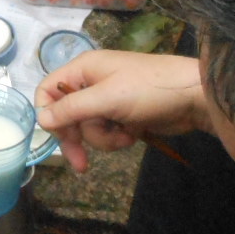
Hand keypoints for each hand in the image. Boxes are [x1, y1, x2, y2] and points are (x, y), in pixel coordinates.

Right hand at [35, 50, 205, 172]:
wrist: (193, 97)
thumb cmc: (148, 90)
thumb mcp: (106, 98)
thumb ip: (72, 108)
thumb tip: (41, 119)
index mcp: (83, 69)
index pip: (49, 90)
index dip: (49, 114)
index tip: (58, 135)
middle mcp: (92, 82)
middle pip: (67, 115)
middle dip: (78, 137)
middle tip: (80, 164)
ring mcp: (108, 100)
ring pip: (88, 128)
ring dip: (103, 138)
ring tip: (124, 135)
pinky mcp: (123, 115)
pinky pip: (107, 133)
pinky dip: (117, 138)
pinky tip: (133, 134)